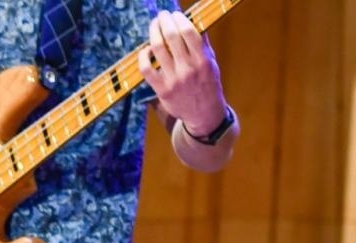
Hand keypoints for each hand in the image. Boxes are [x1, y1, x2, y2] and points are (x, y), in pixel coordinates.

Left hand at [139, 10, 227, 135]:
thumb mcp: (212, 64)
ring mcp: (174, 80)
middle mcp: (189, 70)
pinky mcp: (162, 90)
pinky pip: (146, 68)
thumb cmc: (208, 85)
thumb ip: (202, 44)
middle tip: (162, 16)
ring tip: (155, 26)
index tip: (175, 14)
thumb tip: (192, 21)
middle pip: (171, 35)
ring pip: (157, 47)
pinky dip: (144, 55)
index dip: (179, 18)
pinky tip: (147, 50)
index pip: (188, 32)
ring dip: (153, 31)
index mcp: (203, 61)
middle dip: (164, 20)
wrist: (206, 116)